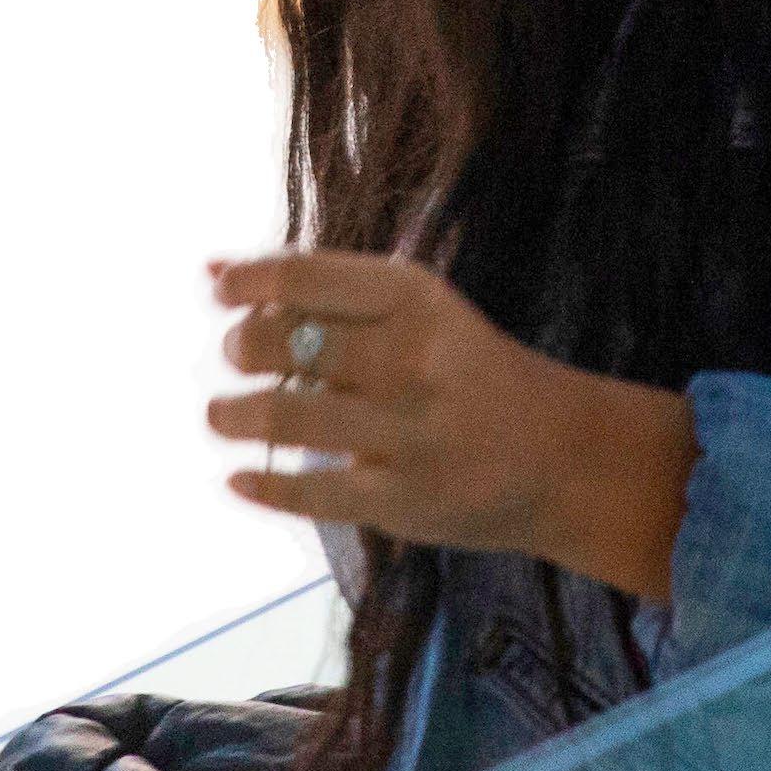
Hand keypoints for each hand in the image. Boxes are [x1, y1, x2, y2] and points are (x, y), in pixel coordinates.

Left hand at [204, 248, 695, 601]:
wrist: (560, 455)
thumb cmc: (461, 368)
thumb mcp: (413, 309)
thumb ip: (321, 290)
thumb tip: (210, 270)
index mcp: (413, 297)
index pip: (301, 274)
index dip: (245, 280)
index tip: (219, 291)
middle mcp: (411, 357)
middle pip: (284, 340)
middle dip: (241, 346)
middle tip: (237, 355)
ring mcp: (409, 432)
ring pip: (284, 416)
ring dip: (231, 415)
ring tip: (220, 416)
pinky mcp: (404, 500)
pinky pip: (310, 491)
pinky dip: (260, 484)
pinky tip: (239, 479)